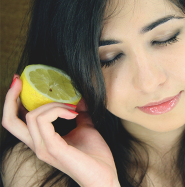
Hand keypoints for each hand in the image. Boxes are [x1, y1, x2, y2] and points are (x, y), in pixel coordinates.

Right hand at [2, 76, 119, 186]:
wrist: (104, 175)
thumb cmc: (95, 155)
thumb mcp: (85, 127)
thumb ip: (79, 114)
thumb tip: (80, 98)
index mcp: (42, 140)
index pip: (17, 121)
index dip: (13, 101)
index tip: (20, 82)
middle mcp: (37, 145)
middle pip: (9, 121)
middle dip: (11, 97)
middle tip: (20, 80)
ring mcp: (43, 148)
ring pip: (31, 116)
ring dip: (52, 104)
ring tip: (71, 107)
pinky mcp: (53, 149)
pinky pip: (44, 121)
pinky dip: (57, 110)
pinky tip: (73, 113)